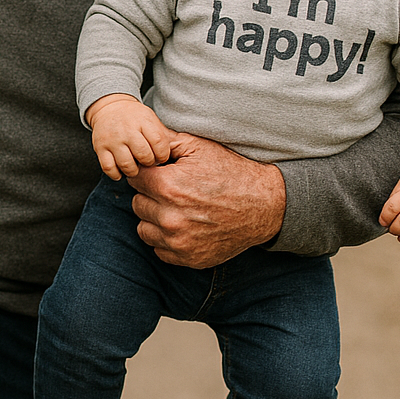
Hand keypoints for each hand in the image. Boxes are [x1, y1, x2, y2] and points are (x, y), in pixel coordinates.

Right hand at [86, 94, 180, 179]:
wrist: (110, 108)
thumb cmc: (135, 117)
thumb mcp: (150, 119)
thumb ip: (161, 135)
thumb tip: (177, 153)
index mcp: (143, 122)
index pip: (159, 143)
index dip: (163, 154)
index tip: (160, 156)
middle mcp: (127, 131)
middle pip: (144, 156)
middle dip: (149, 163)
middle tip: (148, 161)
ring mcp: (112, 140)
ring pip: (127, 165)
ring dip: (134, 171)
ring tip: (135, 167)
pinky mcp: (100, 148)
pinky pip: (109, 168)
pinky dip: (117, 174)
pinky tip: (121, 171)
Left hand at [126, 134, 284, 267]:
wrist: (264, 205)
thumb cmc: (230, 172)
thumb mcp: (199, 147)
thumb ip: (164, 142)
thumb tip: (140, 140)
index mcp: (168, 187)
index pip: (135, 178)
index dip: (147, 173)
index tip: (160, 173)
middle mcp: (170, 218)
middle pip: (138, 203)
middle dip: (150, 195)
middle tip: (173, 191)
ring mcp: (179, 241)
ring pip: (144, 229)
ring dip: (155, 219)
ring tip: (176, 209)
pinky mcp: (189, 258)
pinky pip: (160, 249)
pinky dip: (167, 239)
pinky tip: (185, 226)